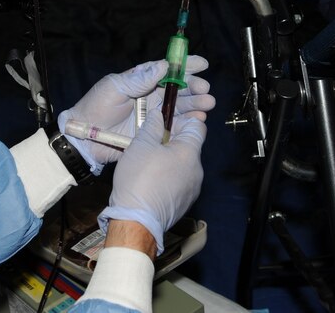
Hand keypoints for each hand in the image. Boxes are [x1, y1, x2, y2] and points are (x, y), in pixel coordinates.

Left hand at [57, 56, 214, 173]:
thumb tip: (163, 65)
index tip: (201, 64)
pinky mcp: (154, 133)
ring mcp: (153, 115)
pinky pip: (174, 127)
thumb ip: (138, 79)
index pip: (166, 70)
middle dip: (193, 88)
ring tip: (207, 104)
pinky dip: (187, 123)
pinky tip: (198, 120)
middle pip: (177, 89)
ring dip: (195, 104)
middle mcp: (149, 96)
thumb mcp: (114, 88)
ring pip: (179, 107)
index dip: (184, 66)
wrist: (83, 137)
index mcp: (140, 81)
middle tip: (205, 90)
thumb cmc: (95, 107)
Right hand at [98, 109, 205, 254]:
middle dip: (171, 142)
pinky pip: (179, 182)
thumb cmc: (139, 179)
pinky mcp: (185, 202)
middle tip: (151, 143)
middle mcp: (197, 170)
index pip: (197, 126)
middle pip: (189, 147)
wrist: (137, 220)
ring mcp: (192, 189)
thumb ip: (152, 126)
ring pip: (183, 166)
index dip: (180, 121)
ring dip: (169, 161)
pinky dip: (168, 178)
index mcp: (190, 153)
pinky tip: (150, 181)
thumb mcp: (141, 144)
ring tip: (148, 163)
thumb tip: (158, 115)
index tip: (163, 124)